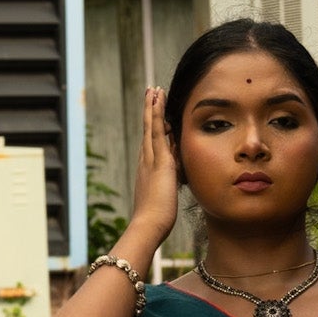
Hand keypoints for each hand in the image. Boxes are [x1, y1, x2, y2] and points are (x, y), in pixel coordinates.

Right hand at [128, 87, 178, 248]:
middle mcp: (145, 162)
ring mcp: (151, 159)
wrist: (147, 226)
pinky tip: (158, 100)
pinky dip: (157, 114)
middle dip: (150, 112)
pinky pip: (158, 130)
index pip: (151, 146)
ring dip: (152, 107)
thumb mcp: (162, 203)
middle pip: (148, 131)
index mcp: (147, 172)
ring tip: (154, 89)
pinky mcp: (159, 159)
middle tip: (150, 93)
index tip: (155, 116)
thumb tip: (171, 188)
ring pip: (151, 127)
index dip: (153, 130)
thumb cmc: (154, 223)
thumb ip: (166, 192)